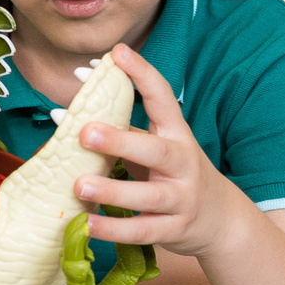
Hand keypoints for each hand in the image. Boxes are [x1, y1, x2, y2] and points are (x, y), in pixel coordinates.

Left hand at [74, 43, 253, 256]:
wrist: (221, 220)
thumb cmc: (175, 175)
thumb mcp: (158, 148)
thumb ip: (120, 132)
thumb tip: (64, 114)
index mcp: (177, 134)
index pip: (163, 98)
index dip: (142, 74)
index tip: (117, 53)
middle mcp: (183, 164)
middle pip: (155, 150)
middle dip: (120, 140)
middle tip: (84, 132)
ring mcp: (181, 199)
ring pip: (148, 196)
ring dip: (113, 191)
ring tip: (79, 185)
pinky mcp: (173, 230)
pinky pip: (142, 231)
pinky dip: (114, 230)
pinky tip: (87, 225)